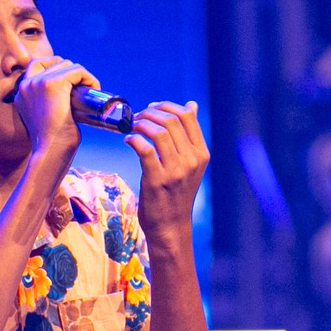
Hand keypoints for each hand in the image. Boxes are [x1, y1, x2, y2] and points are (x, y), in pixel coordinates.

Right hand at [12, 57, 82, 166]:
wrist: (50, 151)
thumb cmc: (52, 142)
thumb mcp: (45, 119)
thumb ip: (47, 104)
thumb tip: (68, 97)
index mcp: (21, 92)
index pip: (37, 65)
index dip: (56, 67)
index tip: (71, 82)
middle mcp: (26, 84)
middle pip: (55, 62)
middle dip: (72, 73)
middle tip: (83, 90)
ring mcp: (38, 81)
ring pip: (68, 65)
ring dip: (82, 76)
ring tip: (89, 93)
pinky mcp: (53, 83)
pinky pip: (78, 70)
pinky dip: (89, 78)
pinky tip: (93, 89)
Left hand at [126, 101, 207, 237]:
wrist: (171, 226)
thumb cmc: (176, 193)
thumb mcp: (190, 164)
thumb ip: (190, 136)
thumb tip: (192, 105)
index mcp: (201, 153)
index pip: (187, 116)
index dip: (166, 106)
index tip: (152, 108)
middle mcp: (192, 160)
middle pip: (171, 121)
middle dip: (150, 113)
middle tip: (136, 117)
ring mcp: (176, 171)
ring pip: (158, 132)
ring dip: (140, 124)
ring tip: (131, 127)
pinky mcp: (157, 180)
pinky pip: (144, 149)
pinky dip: (133, 139)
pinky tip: (128, 140)